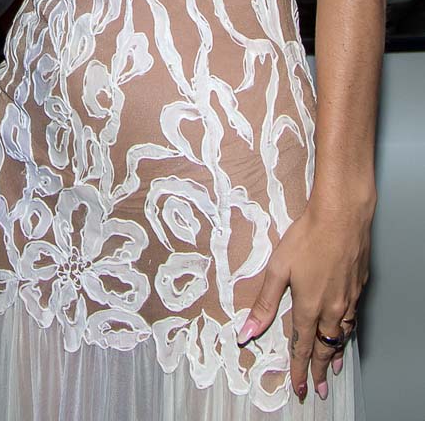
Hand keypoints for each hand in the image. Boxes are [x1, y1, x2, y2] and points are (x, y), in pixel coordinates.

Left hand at [237, 194, 372, 401]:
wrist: (342, 217)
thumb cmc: (308, 237)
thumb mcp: (278, 269)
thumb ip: (264, 303)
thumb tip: (247, 332)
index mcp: (309, 306)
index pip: (302, 347)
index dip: (299, 370)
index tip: (299, 388)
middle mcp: (332, 309)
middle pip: (325, 348)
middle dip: (320, 371)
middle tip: (319, 389)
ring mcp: (349, 299)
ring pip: (343, 336)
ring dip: (336, 355)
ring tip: (334, 368)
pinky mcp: (359, 287)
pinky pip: (353, 319)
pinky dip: (348, 332)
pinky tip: (346, 331)